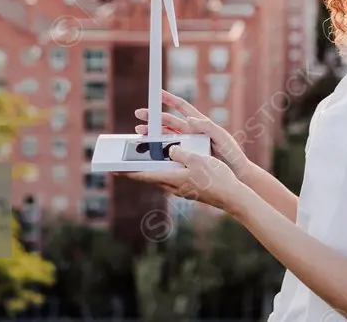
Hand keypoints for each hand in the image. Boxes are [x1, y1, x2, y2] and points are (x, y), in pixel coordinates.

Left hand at [117, 145, 244, 213]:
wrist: (233, 196)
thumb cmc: (216, 177)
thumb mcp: (197, 159)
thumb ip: (180, 152)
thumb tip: (170, 150)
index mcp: (172, 178)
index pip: (144, 175)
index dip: (128, 172)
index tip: (113, 170)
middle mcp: (174, 186)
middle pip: (150, 177)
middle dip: (138, 169)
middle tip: (127, 161)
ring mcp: (182, 190)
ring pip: (162, 178)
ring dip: (152, 169)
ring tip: (146, 160)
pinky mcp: (190, 189)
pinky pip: (173, 178)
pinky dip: (166, 171)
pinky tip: (171, 164)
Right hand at [134, 89, 253, 179]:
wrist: (236, 173)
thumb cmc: (231, 153)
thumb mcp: (222, 137)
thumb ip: (208, 126)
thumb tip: (190, 119)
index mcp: (200, 123)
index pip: (182, 107)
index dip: (170, 99)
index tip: (157, 92)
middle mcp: (192, 132)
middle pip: (169, 121)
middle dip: (154, 117)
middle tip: (139, 114)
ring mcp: (188, 144)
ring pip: (166, 135)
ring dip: (153, 133)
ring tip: (140, 132)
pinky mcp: (186, 156)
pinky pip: (170, 150)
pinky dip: (159, 148)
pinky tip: (150, 149)